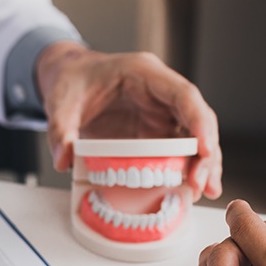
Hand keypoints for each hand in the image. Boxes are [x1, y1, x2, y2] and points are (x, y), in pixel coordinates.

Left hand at [36, 41, 221, 200]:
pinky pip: (176, 148)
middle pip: (196, 119)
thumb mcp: (59, 103)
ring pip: (193, 136)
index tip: (205, 150)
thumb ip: (60, 130)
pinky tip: (188, 189)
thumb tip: (63, 161)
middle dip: (206, 152)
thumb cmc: (70, 82)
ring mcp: (159, 111)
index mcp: (144, 73)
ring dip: (202, 163)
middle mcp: (159, 92)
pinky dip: (184, 167)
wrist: (67, 78)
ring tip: (204, 192)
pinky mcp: (153, 129)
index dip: (199, 122)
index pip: (183, 94)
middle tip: (203, 184)